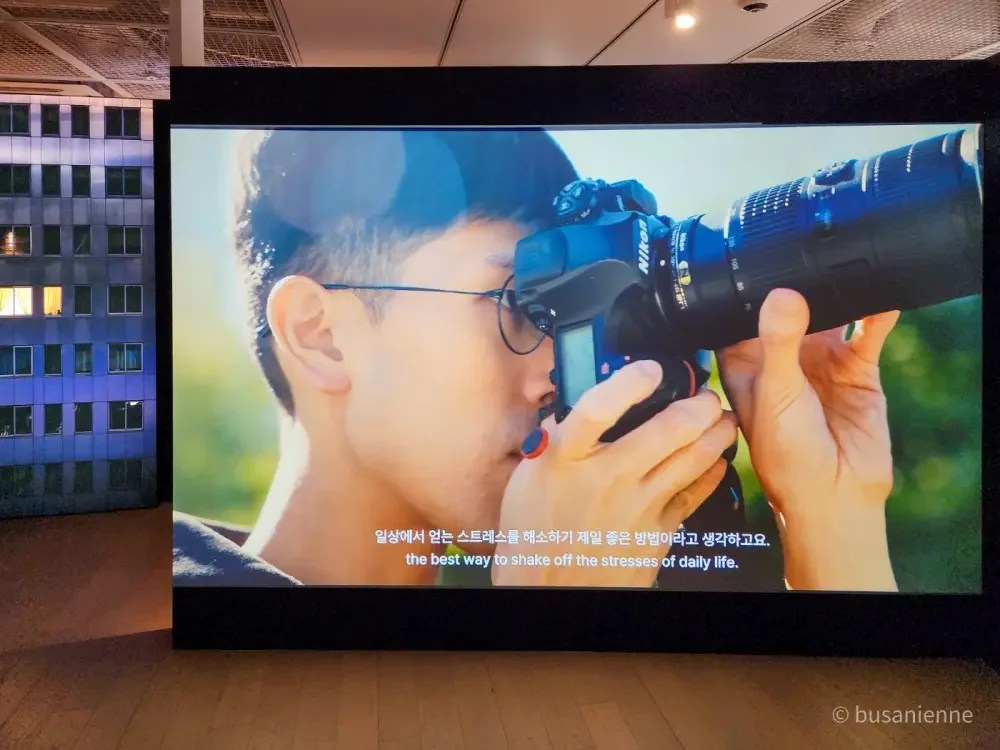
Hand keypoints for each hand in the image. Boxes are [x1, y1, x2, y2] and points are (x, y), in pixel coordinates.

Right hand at [492, 360, 736, 587]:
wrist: (548, 591)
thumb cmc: (535, 531)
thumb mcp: (527, 476)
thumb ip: (554, 437)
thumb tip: (574, 405)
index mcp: (565, 458)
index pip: (599, 409)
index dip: (630, 383)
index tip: (651, 369)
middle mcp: (606, 478)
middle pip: (668, 430)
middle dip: (700, 403)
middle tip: (707, 393)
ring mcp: (636, 506)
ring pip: (693, 458)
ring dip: (716, 433)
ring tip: (723, 419)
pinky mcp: (657, 532)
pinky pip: (694, 493)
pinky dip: (711, 472)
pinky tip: (716, 459)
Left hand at [717, 289, 898, 589]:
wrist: (835, 493)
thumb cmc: (786, 457)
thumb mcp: (776, 392)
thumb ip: (779, 343)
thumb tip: (783, 295)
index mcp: (745, 364)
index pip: (737, 317)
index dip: (742, 292)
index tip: (749, 259)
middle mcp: (780, 358)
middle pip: (786, 308)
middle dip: (795, 285)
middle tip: (804, 251)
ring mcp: (818, 361)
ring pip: (827, 314)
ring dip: (834, 294)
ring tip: (840, 266)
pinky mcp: (855, 368)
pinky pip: (866, 332)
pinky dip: (875, 313)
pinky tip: (881, 295)